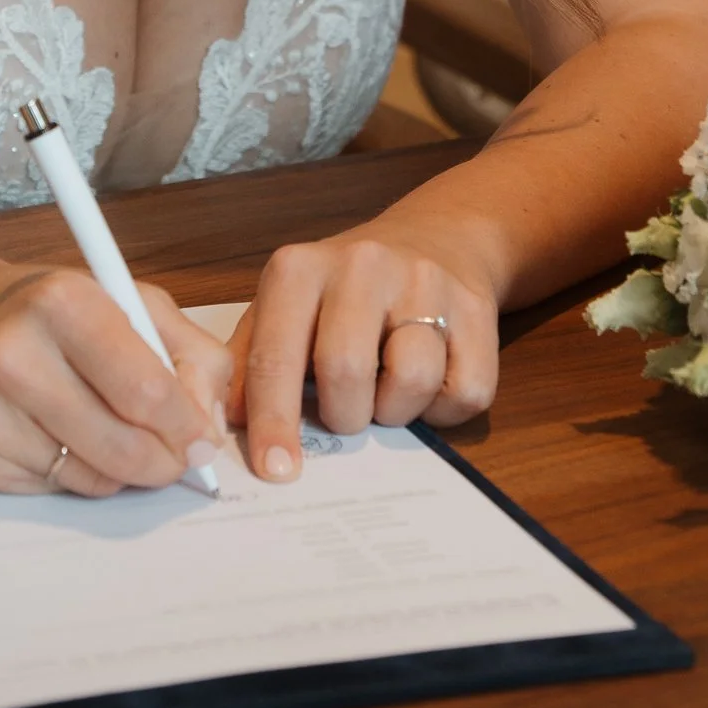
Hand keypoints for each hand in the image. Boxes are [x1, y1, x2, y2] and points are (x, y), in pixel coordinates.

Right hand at [0, 250, 231, 495]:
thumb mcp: (133, 301)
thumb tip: (208, 432)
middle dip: (165, 461)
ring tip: (110, 426)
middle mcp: (14, 354)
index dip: (187, 426)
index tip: (201, 438)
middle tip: (174, 454)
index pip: (146, 390)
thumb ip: (192, 356)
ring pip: (96, 479)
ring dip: (122, 468)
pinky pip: (60, 492)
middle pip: (124, 447)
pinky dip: (79, 474)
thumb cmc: (55, 312)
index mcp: (63, 302)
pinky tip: (62, 433)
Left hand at [227, 210, 499, 480]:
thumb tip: (231, 423)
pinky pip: (464, 392)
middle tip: (346, 414)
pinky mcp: (476, 308)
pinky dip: (442, 409)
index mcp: (299, 268)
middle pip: (345, 370)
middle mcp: (361, 265)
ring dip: (394, 410)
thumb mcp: (285, 306)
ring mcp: (424, 282)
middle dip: (343, 415)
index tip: (275, 470)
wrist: (436, 238)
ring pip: (411, 380)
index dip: (274, 420)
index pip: (277, 355)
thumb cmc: (343, 291)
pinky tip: (429, 382)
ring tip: (386, 390)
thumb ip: (253, 359)